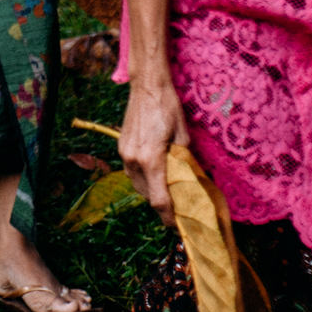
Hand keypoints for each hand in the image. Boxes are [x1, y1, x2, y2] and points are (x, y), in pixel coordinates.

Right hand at [119, 79, 190, 225]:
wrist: (147, 85)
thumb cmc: (168, 107)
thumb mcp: (183, 136)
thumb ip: (184, 161)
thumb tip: (189, 179)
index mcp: (151, 159)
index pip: (159, 199)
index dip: (169, 217)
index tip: (177, 226)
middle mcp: (134, 159)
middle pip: (147, 194)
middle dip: (162, 204)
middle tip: (178, 207)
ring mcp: (125, 153)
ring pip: (138, 184)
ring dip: (151, 191)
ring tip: (168, 190)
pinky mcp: (122, 146)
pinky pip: (132, 171)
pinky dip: (144, 178)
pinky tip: (155, 173)